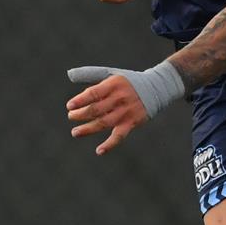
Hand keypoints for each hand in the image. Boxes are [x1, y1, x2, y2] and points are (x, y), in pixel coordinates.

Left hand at [66, 62, 184, 154]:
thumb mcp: (111, 73)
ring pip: (104, 123)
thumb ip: (90, 74)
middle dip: (81, 115)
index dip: (80, 100)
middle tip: (71, 117)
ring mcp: (126, 111)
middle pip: (96, 109)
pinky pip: (119, 135)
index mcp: (113, 84)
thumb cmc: (127, 81)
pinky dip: (110, 144)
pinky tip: (99, 151)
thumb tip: (70, 75)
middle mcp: (120, 98)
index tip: (69, 106)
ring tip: (75, 132)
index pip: (93, 93)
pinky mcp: (132, 122)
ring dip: (88, 129)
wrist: (156, 88)